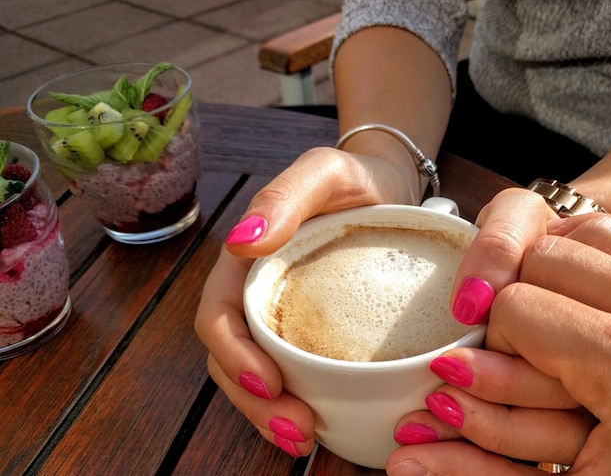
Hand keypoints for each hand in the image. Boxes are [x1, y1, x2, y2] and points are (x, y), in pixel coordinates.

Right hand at [194, 146, 415, 456]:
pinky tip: (322, 426)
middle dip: (256, 402)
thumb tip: (242, 240)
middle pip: (233, 359)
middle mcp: (257, 294)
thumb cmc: (355, 176)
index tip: (270, 383)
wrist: (390, 186)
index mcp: (246, 262)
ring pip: (258, 377)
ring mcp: (283, 317)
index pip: (219, 317)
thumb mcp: (324, 171)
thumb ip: (284, 196)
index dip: (234, 356)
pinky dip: (299, 405)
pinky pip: (295, 375)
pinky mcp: (312, 333)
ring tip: (305, 439)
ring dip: (272, 415)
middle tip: (298, 430)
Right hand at [388, 214, 610, 474]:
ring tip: (534, 323)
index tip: (466, 374)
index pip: (515, 307)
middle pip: (545, 257)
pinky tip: (579, 283)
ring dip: (549, 267)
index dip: (480, 343)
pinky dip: (598, 249)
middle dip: (509, 303)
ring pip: (588, 230)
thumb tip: (404, 455)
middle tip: (496, 352)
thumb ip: (479, 465)